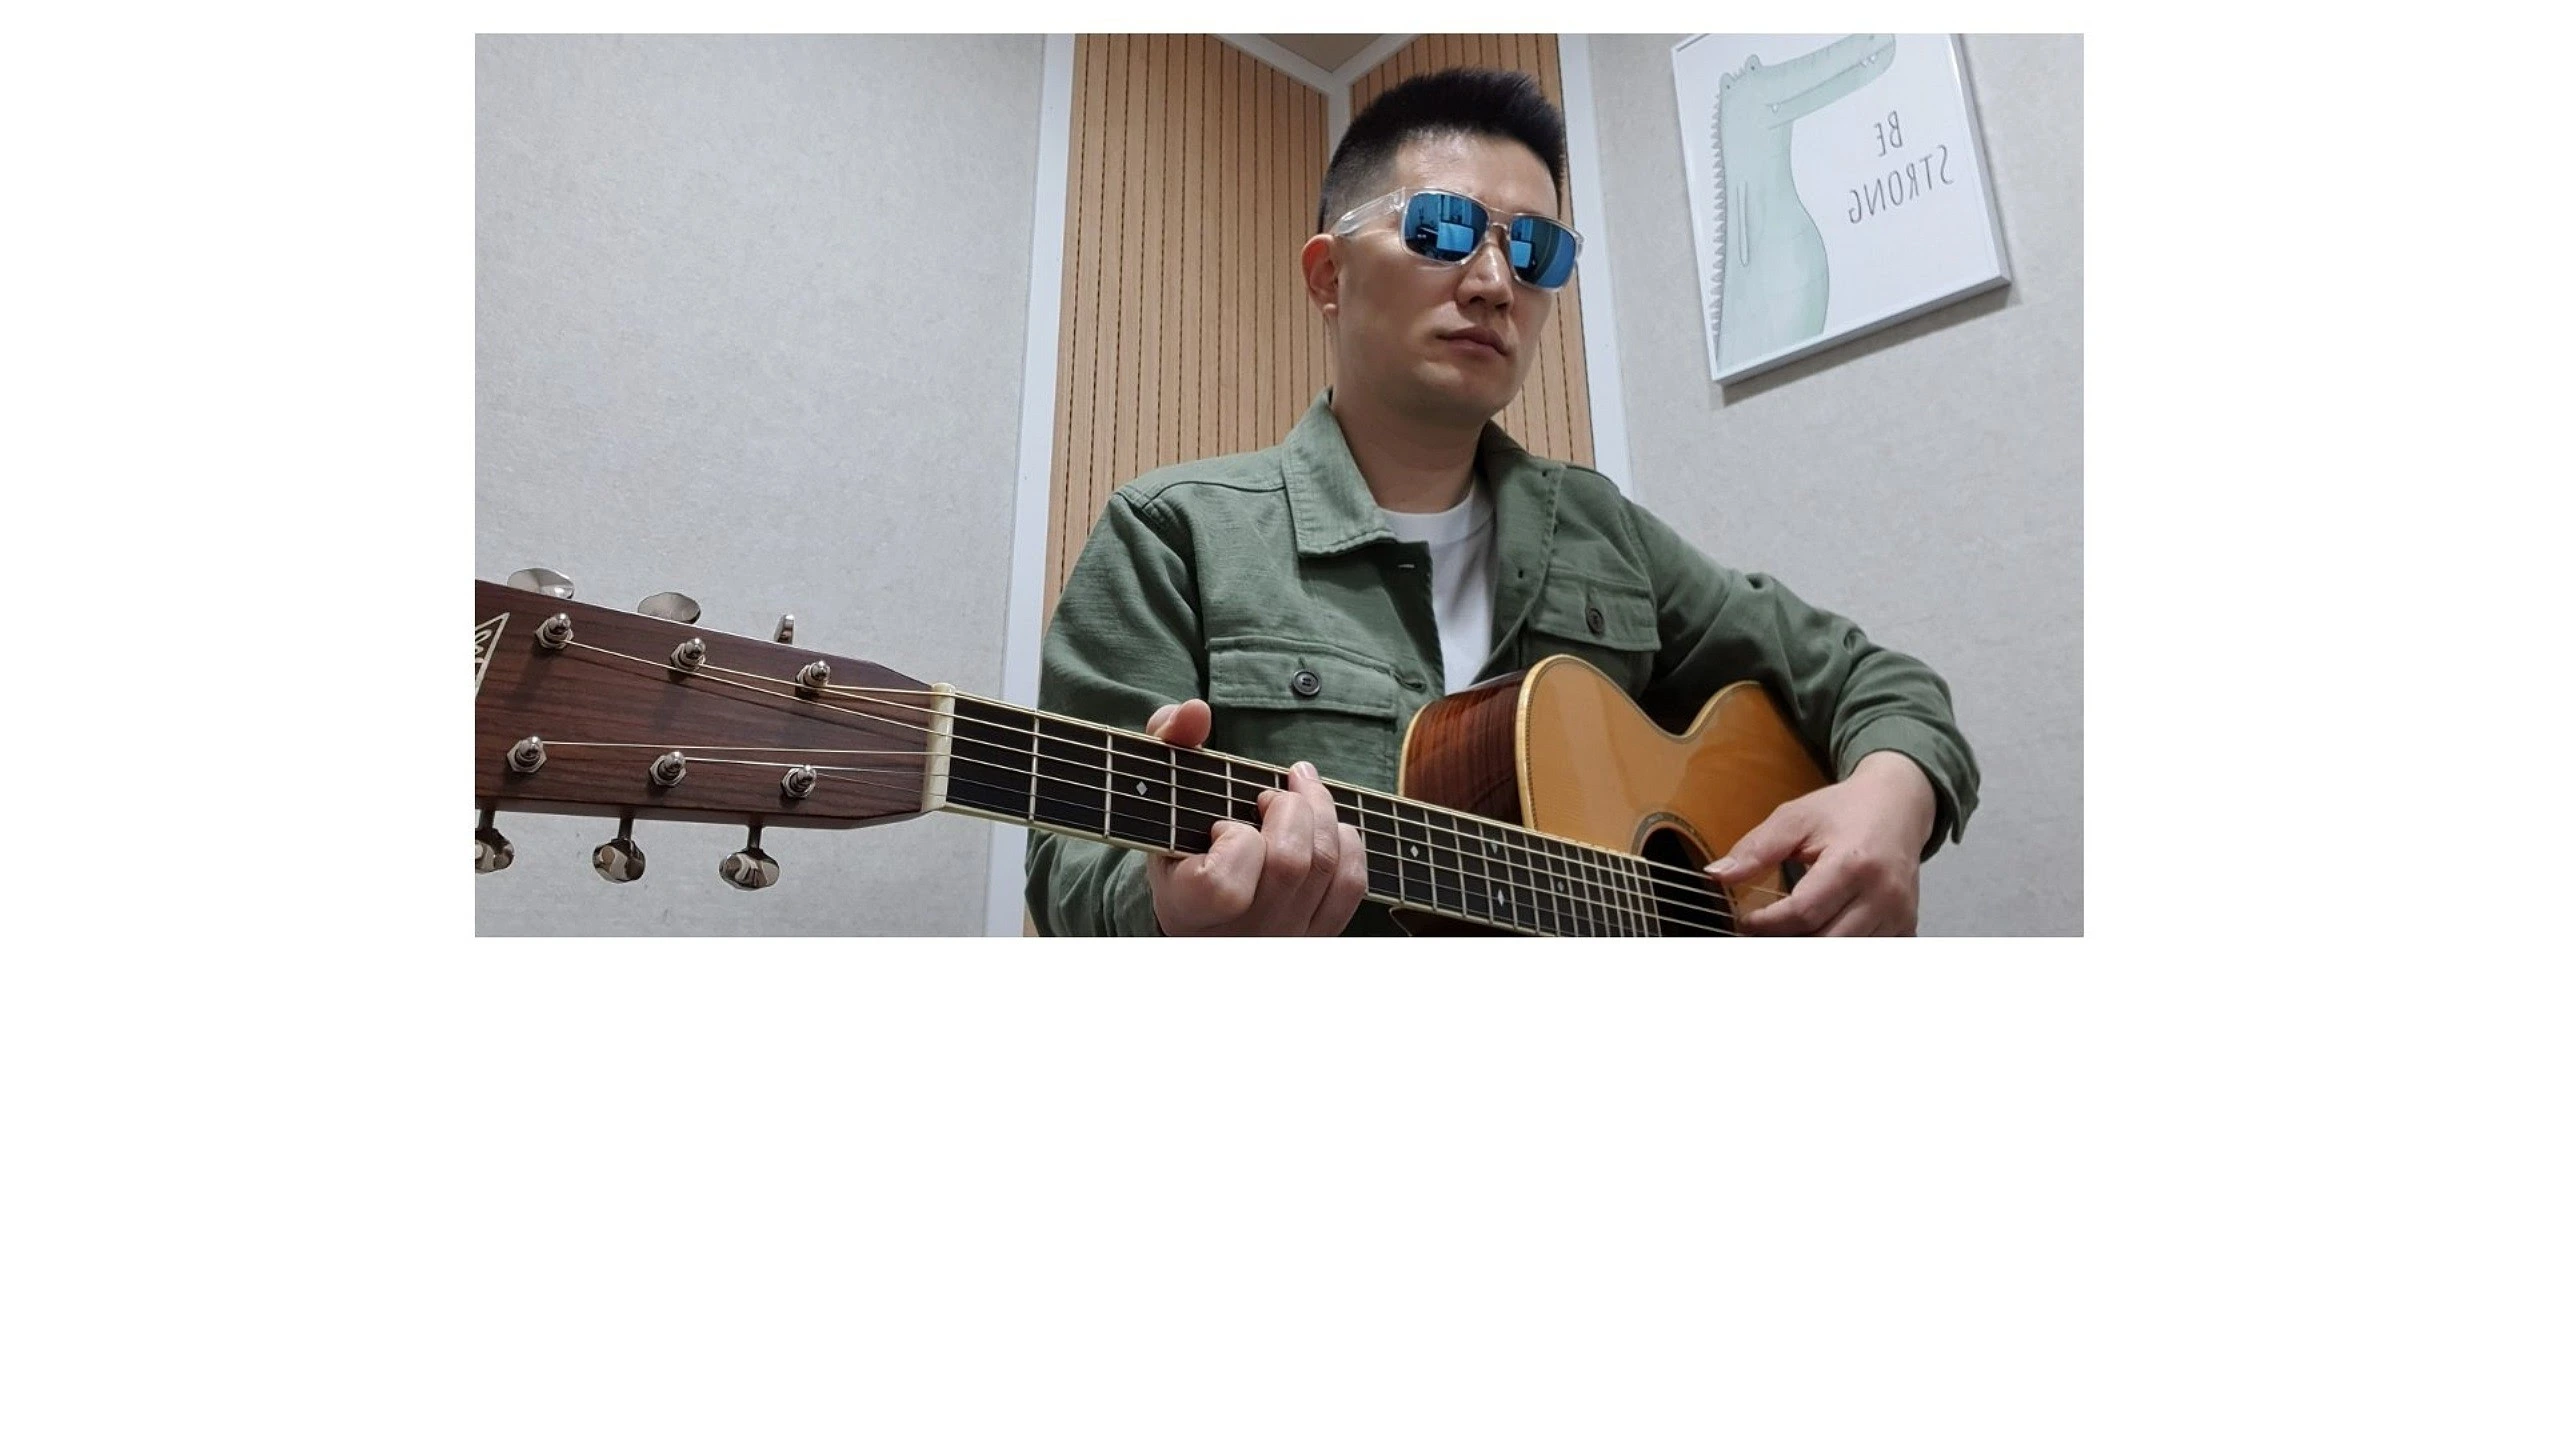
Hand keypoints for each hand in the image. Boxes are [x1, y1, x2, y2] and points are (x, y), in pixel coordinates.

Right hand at [1140, 699, 1369, 935]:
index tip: (1221, 827)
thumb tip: (1196, 711)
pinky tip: (1324, 826)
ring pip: (1326, 866)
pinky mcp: (1316, 936)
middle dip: (1290, 809)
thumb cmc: (1176, 842)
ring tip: (1300, 792)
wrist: (1196, 908)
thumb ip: (1169, 745)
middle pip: (1290, 864)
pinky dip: (1346, 841)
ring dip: (1321, 813)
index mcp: (1187, 909)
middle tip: (1270, 796)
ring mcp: (1282, 939)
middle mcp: (1239, 936)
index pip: (1224, 884)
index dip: (1235, 841)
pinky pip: (1352, 884)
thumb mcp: (1162, 796)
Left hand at [1704, 751, 1935, 935]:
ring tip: (1785, 937)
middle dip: (1785, 945)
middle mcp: (1883, 894)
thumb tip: (1717, 875)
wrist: (1898, 804)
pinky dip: (1840, 953)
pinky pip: (1871, 955)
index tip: (1745, 922)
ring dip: (1810, 951)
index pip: (1802, 913)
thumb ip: (1756, 849)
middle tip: (1759, 936)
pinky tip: (1818, 938)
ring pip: (1846, 956)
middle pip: (1824, 943)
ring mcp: (1899, 914)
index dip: (1766, 925)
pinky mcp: (1906, 926)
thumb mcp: (1795, 818)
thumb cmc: (1845, 810)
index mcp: (1854, 863)